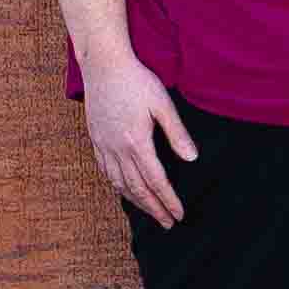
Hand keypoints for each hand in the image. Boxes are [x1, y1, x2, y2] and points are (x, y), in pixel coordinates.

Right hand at [84, 55, 197, 228]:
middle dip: (154, 209)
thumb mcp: (162, 103)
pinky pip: (106, 172)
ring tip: (150, 212)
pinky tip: (125, 190)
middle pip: (137, 189)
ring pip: (120, 184)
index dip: (168, 200)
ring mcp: (104, 146)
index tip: (179, 215)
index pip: (156, 181)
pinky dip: (118, 187)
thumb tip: (192, 158)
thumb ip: (177, 133)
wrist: (102, 65)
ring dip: (136, 202)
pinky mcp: (96, 140)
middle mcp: (118, 149)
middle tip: (167, 223)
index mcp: (137, 142)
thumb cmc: (135, 80)